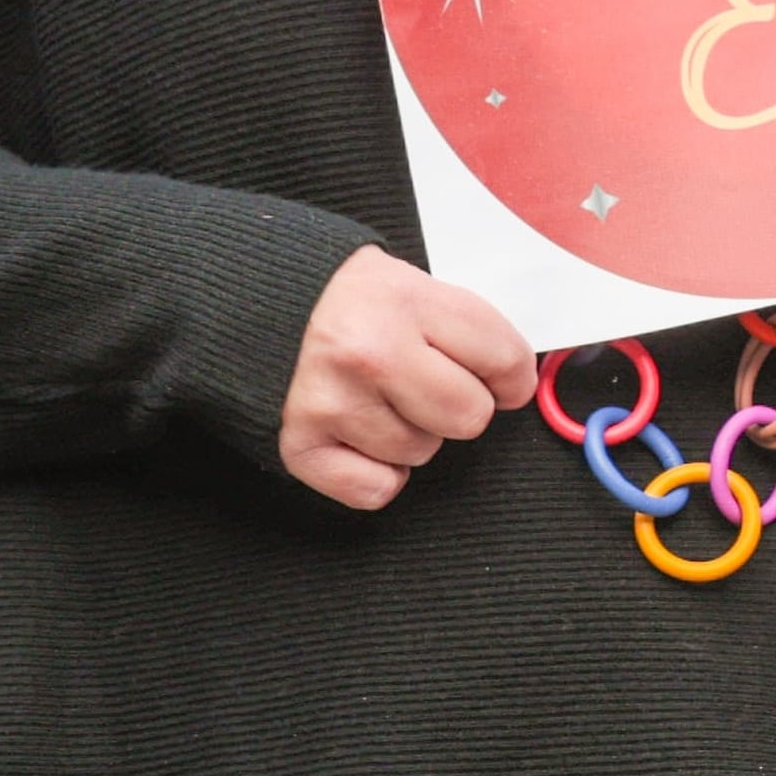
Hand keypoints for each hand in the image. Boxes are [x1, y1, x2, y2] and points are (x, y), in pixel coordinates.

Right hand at [277, 245, 531, 510]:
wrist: (258, 300)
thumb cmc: (351, 300)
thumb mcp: (414, 286)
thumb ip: (467, 329)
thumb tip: (517, 383)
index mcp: (407, 301)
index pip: (503, 359)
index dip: (512, 377)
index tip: (502, 380)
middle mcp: (369, 352)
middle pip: (468, 417)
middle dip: (460, 406)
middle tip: (429, 384)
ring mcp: (331, 400)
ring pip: (420, 453)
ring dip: (411, 434)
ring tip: (380, 397)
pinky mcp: (300, 442)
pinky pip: (375, 490)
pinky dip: (376, 474)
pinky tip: (361, 436)